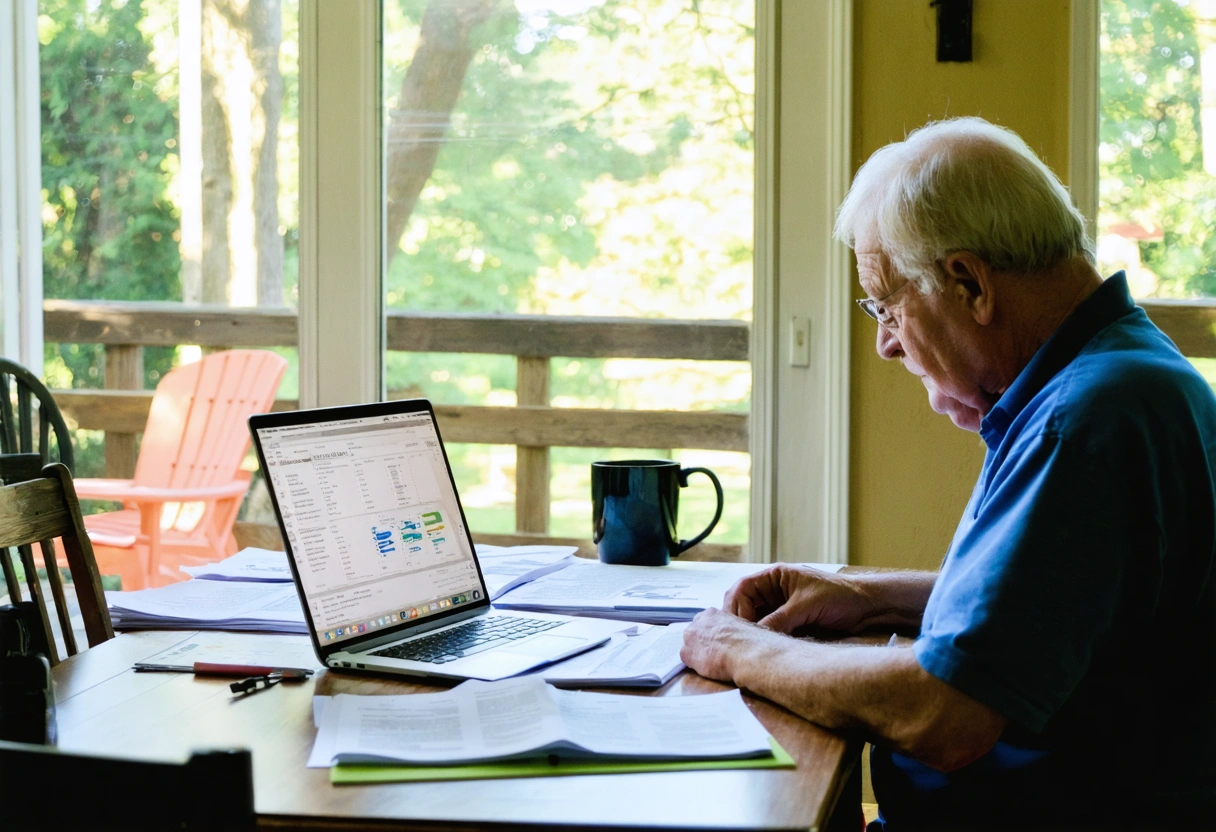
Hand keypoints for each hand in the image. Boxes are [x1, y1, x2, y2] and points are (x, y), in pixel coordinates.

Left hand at [680, 607, 778, 682]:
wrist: (748, 653)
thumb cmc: (753, 640)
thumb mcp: (747, 627)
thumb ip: (737, 629)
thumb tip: (745, 636)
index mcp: (713, 613)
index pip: (706, 623)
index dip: (712, 635)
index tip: (718, 642)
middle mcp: (698, 621)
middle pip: (694, 633)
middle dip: (702, 643)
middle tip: (714, 654)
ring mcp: (689, 637)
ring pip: (689, 647)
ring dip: (698, 654)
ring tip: (712, 664)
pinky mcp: (686, 653)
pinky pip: (687, 660)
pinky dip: (696, 666)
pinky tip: (708, 670)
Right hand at [723, 565, 880, 634]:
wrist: (866, 608)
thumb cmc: (839, 596)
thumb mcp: (806, 605)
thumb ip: (780, 618)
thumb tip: (757, 635)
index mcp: (774, 577)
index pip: (742, 589)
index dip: (737, 608)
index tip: (743, 628)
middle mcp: (773, 591)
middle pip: (743, 605)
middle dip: (739, 621)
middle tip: (741, 640)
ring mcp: (780, 608)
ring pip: (754, 620)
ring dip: (751, 632)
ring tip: (752, 647)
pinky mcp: (789, 623)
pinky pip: (769, 631)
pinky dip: (765, 639)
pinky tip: (765, 649)